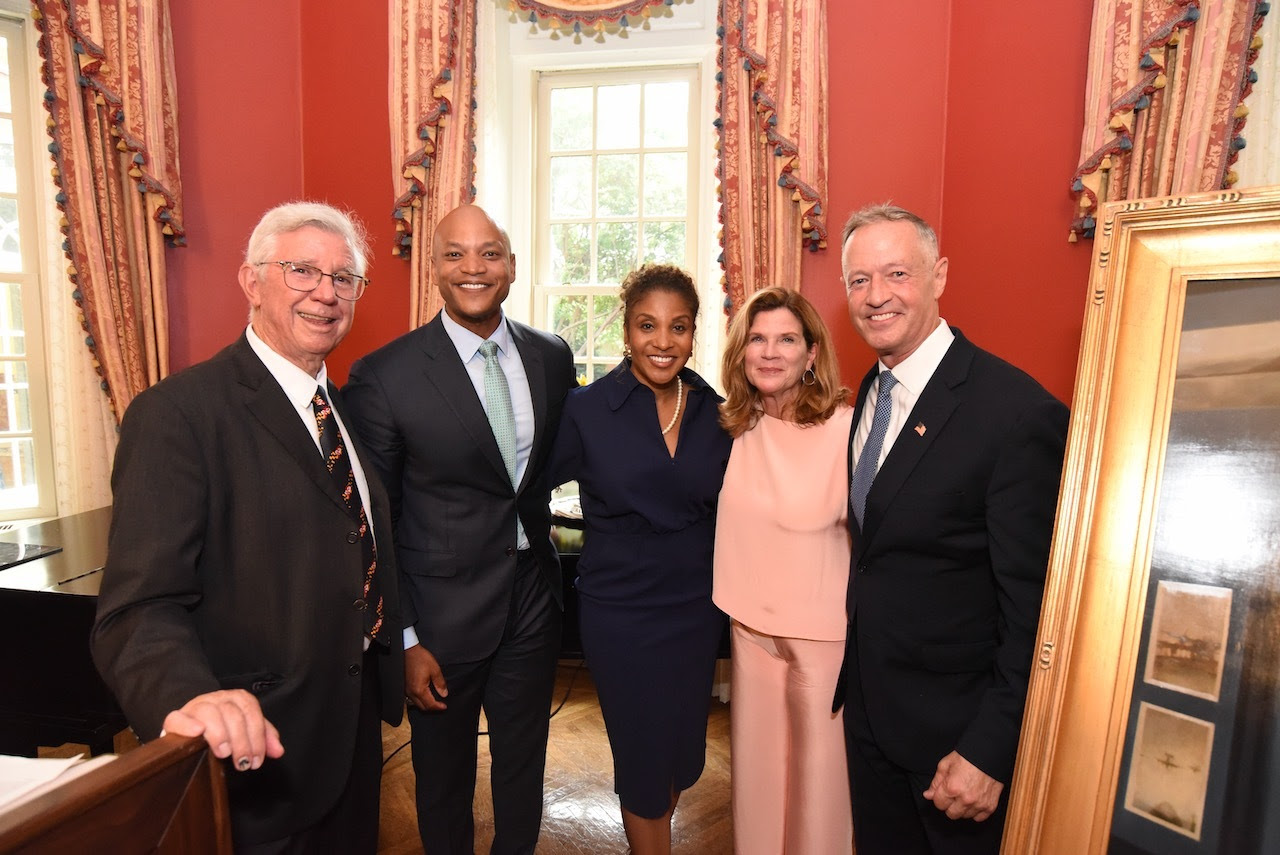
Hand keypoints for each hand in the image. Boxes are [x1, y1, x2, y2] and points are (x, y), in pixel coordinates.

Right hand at [162, 690, 283, 771]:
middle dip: (241, 741)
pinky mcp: (175, 718)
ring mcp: (195, 706)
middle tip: (242, 763)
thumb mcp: (246, 730)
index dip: (257, 736)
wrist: (192, 723)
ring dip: (219, 734)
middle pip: (232, 714)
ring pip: (209, 713)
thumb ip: (263, 738)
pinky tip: (198, 733)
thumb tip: (278, 751)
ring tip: (224, 753)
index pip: (251, 711)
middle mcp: (217, 698)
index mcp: (236, 698)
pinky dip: (188, 725)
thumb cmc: (223, 729)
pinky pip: (178, 718)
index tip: (256, 760)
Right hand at [405, 643, 447, 710]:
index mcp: (419, 689)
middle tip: (440, 705)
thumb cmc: (420, 658)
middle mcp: (411, 692)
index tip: (445, 706)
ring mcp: (407, 690)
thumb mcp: (435, 669)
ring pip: (417, 704)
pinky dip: (420, 700)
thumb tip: (444, 694)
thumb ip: (440, 683)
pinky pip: (412, 698)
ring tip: (434, 701)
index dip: (438, 707)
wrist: (408, 651)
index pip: (430, 704)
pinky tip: (426, 695)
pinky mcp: (405, 687)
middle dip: (432, 708)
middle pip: (423, 707)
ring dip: (426, 704)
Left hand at [922, 751, 1003, 820]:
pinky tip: (974, 801)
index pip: (939, 804)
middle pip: (951, 814)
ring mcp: (979, 804)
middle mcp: (966, 799)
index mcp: (952, 788)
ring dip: (962, 808)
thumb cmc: (968, 757)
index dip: (939, 797)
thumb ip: (936, 782)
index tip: (943, 792)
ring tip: (965, 795)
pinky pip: (979, 818)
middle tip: (953, 794)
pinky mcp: (990, 806)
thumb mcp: (945, 764)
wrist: (989, 754)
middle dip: (949, 805)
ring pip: (964, 816)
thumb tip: (928, 795)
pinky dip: (975, 812)